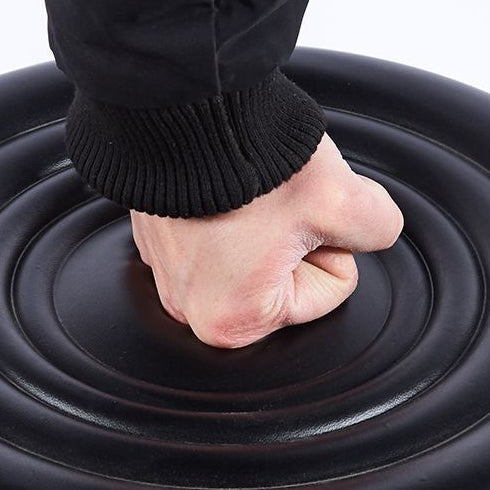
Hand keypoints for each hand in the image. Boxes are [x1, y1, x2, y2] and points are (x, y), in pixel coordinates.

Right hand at [130, 133, 403, 348]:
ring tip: (250, 196)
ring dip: (264, 227)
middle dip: (295, 239)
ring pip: (255, 258)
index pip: (328, 291)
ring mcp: (168, 275)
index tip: (299, 217)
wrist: (188, 108)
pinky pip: (218, 242)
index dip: (328, 244)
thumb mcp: (344, 201)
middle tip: (276, 205)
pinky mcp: (161, 244)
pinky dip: (230, 219)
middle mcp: (188, 308)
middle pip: (288, 280)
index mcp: (232, 320)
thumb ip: (379, 228)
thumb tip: (372, 232)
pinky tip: (226, 193)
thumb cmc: (249, 159)